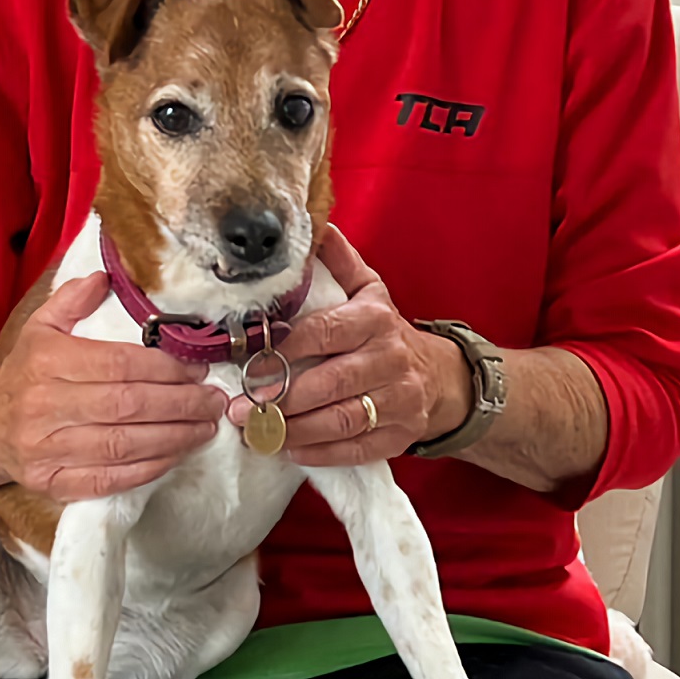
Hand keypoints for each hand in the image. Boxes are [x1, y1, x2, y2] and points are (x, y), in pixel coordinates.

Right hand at [0, 273, 226, 499]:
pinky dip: (149, 468)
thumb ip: (72, 300)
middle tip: (214, 401)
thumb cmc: (24, 374)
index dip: (165, 368)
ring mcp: (46, 449)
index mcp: (46, 361)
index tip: (197, 369)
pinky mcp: (52, 483)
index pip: (118, 364)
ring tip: (205, 427)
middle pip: (127, 406)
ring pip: (124, 445)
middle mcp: (44, 406)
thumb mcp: (40, 328)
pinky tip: (176, 454)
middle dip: (180, 404)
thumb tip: (105, 278)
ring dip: (174, 438)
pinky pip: (110, 479)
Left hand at [227, 228, 471, 465]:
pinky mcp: (400, 434)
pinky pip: (356, 448)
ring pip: (341, 419)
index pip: (325, 332)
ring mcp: (399, 400)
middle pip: (330, 382)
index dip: (285, 349)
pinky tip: (289, 449)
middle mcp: (390, 359)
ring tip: (256, 431)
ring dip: (293, 429)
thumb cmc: (386, 332)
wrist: (440, 378)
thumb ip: (339, 261)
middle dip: (280, 397)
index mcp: (375, 320)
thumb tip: (315, 225)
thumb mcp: (368, 290)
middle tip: (240, 408)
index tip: (249, 363)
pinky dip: (319, 453)